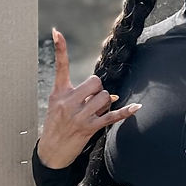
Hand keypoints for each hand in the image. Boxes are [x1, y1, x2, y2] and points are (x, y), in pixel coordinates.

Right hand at [37, 28, 141, 169]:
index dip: (59, 49)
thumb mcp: (58, 107)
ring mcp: (78, 115)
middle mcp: (67, 102)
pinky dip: (125, 112)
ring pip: (104, 97)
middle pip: (95, 82)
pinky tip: (136, 108)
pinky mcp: (88, 128)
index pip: (59, 67)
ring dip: (105, 104)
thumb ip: (79, 96)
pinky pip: (111, 116)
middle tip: (92, 100)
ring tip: (94, 113)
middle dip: (98, 89)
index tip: (57, 32)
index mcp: (58, 93)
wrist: (50, 153)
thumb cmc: (55, 128)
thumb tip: (110, 96)